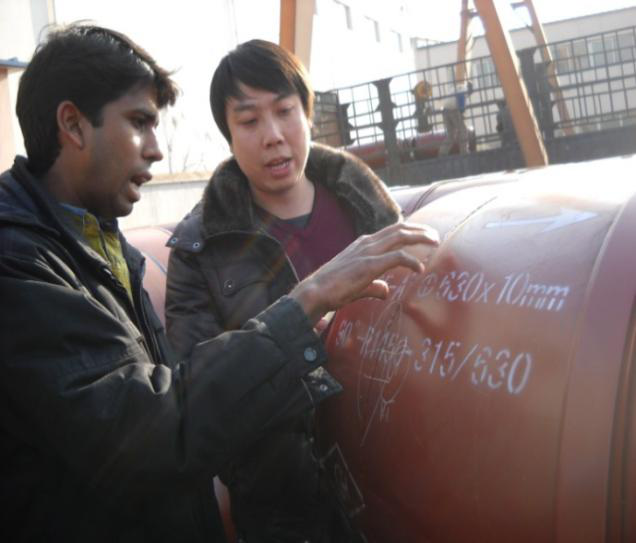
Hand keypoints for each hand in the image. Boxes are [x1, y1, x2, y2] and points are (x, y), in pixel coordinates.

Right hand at [290, 222, 438, 324]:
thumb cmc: (333, 289)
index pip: (390, 231)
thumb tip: (386, 291)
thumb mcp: (358, 285)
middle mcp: (367, 243)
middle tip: (435, 236)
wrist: (316, 291)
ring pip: (400, 236)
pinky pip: (397, 257)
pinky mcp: (369, 265)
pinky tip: (420, 269)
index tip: (423, 235)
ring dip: (420, 238)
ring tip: (435, 242)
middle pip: (399, 229)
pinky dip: (412, 261)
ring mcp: (368, 252)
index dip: (409, 231)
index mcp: (363, 244)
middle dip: (420, 230)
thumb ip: (374, 286)